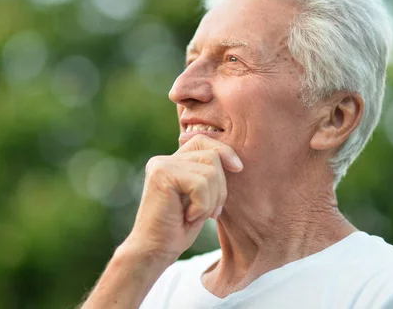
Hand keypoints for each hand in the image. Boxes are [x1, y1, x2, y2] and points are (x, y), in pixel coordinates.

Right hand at [123, 134, 242, 261]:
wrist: (154, 252)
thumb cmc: (178, 230)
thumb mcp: (200, 199)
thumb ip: (209, 177)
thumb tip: (235, 162)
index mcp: (172, 162)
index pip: (203, 140)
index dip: (224, 151)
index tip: (238, 168)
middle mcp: (164, 159)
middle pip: (212, 156)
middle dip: (221, 187)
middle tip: (209, 212)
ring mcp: (161, 165)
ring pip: (210, 171)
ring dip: (211, 199)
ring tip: (196, 215)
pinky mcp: (162, 175)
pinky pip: (200, 184)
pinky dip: (202, 205)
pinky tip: (187, 217)